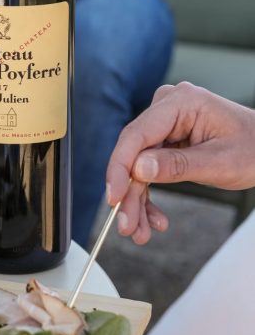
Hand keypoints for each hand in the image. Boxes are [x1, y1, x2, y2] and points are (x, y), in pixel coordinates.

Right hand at [106, 82, 254, 243]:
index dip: (120, 168)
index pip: (137, 135)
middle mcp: (167, 108)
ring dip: (137, 201)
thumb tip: (138, 169)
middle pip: (133, 155)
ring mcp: (164, 125)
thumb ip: (177, 165)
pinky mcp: (164, 141)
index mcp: (181, 103)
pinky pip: (146, 169)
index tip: (114, 197)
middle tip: (127, 226)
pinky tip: (154, 217)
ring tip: (140, 231)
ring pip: (136, 167)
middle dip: (129, 194)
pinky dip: (148, 195)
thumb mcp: (220, 163)